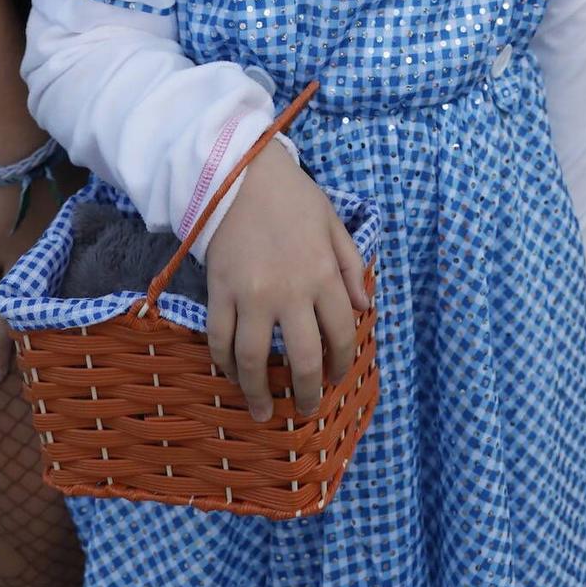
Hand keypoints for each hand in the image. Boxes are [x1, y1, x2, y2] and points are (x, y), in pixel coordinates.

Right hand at [0, 171, 66, 380]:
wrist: (20, 159)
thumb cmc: (55, 169)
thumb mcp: (76, 196)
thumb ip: (83, 212)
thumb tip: (103, 214)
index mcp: (63, 251)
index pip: (66, 294)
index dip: (67, 319)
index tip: (73, 342)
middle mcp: (41, 264)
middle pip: (37, 313)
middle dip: (34, 346)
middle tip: (32, 380)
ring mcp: (12, 261)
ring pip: (5, 313)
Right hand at [205, 143, 366, 422]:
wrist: (240, 174)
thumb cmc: (293, 197)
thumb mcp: (334, 224)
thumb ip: (351, 267)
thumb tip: (365, 308)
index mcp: (324, 275)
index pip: (341, 333)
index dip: (341, 362)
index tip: (335, 376)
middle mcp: (290, 292)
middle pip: (302, 359)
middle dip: (306, 393)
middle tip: (305, 409)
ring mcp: (251, 296)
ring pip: (255, 360)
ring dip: (259, 394)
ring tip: (263, 412)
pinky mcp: (220, 293)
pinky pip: (220, 340)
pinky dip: (225, 364)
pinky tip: (233, 375)